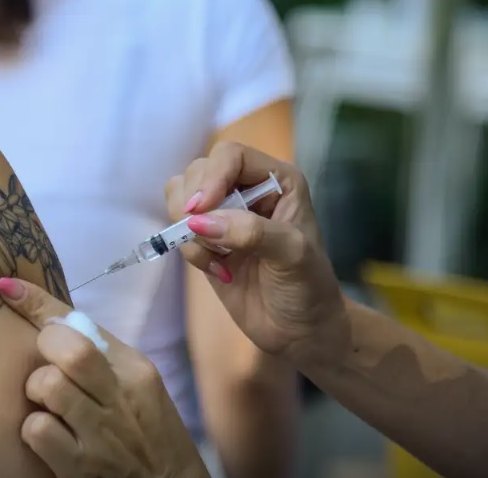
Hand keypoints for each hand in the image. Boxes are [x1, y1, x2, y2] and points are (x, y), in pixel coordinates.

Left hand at [0, 277, 209, 477]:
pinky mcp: (80, 467)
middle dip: (44, 348)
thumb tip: (51, 320)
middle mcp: (121, 397)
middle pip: (68, 350)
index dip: (40, 304)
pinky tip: (49, 434)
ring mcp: (101, 434)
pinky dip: (35, 428)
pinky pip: (36, 429)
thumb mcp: (138, 386)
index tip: (9, 287)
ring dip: (37, 390)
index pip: (84, 324)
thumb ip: (102, 356)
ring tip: (48, 401)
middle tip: (46, 362)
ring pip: (46, 385)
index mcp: (135, 370)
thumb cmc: (149, 432)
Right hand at [165, 142, 344, 355]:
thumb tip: (198, 222)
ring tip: (216, 256)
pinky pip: (179, 230)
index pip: (231, 156)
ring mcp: (225, 215)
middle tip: (207, 238)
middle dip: (194, 204)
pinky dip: (189, 249)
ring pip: (182, 196)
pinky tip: (217, 270)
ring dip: (187, 227)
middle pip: (199, 171)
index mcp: (278, 180)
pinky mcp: (208, 241)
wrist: (301, 331)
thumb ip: (250, 232)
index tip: (201, 210)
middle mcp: (249, 190)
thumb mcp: (292, 255)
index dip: (212, 177)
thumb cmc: (309, 288)